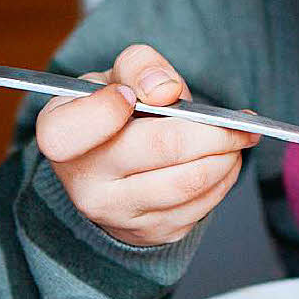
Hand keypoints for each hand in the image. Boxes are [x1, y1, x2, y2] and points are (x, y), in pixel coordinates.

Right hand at [35, 44, 258, 245]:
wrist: (121, 169)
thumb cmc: (119, 112)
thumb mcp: (118, 76)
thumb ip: (140, 67)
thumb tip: (165, 89)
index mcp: (59, 133)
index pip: (72, 130)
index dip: (111, 107)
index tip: (154, 94)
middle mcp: (81, 180)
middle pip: (162, 148)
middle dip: (214, 131)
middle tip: (238, 122)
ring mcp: (115, 213)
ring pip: (189, 181)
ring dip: (227, 156)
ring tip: (236, 139)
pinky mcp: (150, 232)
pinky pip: (200, 206)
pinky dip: (225, 179)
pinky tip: (225, 161)